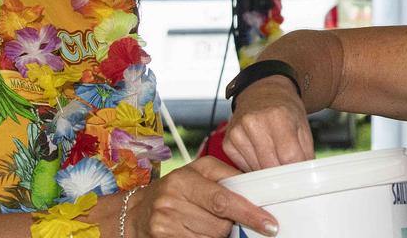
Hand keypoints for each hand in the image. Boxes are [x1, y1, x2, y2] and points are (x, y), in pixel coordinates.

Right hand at [128, 156, 277, 236]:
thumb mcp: (198, 174)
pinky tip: (197, 233)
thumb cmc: (176, 191)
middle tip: (226, 220)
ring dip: (217, 236)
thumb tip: (257, 189)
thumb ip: (226, 177)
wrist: (137, 212)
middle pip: (220, 224)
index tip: (269, 223)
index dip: (249, 213)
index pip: (224, 199)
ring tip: (205, 225)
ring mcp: (165, 221)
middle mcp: (172, 198)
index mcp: (185, 177)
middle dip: (230, 225)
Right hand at [224, 76, 314, 170]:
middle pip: (271, 166)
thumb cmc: (284, 110)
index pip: (289, 156)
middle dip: (282, 173)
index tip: (300, 174)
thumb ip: (305, 152)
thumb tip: (305, 177)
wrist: (262, 93)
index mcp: (277, 115)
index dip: (297, 169)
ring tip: (274, 158)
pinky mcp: (228, 143)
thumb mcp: (302, 126)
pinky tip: (260, 155)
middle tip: (288, 169)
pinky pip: (242, 168)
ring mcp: (237, 133)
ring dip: (268, 171)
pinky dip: (254, 167)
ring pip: (256, 170)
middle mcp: (254, 122)